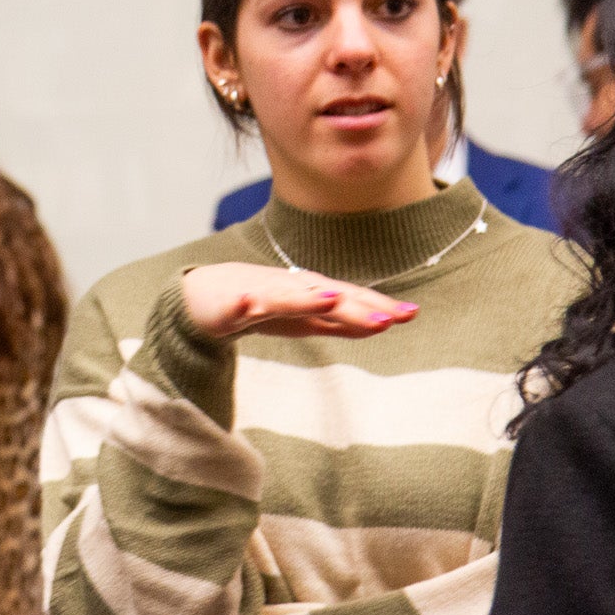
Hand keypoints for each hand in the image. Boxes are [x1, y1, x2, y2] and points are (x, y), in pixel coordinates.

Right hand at [181, 262, 417, 339]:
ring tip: (333, 299)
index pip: (349, 300)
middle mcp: (290, 289)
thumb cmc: (258, 303)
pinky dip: (245, 302)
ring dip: (307, 297)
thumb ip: (339, 322)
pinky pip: (238, 305)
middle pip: (326, 298)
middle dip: (356, 306)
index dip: (378, 307)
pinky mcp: (229, 304)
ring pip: (286, 297)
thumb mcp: (303, 318)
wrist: (203, 295)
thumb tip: (381, 325)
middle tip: (388, 318)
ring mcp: (259, 294)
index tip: (411, 314)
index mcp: (309, 295)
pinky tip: (251, 304)